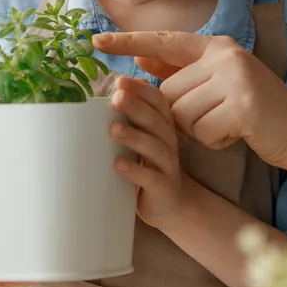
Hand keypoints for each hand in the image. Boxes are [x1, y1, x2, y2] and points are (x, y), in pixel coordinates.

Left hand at [93, 31, 286, 169]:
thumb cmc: (255, 111)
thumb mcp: (218, 84)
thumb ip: (182, 71)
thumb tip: (140, 58)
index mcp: (217, 46)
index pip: (164, 41)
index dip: (129, 42)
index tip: (95, 41)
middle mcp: (226, 55)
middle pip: (170, 91)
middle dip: (184, 115)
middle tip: (218, 117)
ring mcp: (236, 78)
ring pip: (182, 113)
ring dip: (200, 130)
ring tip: (229, 124)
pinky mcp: (242, 105)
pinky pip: (202, 130)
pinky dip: (215, 140)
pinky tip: (238, 133)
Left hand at [108, 75, 186, 227]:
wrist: (172, 204)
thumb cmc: (150, 165)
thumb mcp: (143, 138)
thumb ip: (133, 117)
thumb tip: (115, 90)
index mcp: (163, 126)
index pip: (157, 102)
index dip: (141, 91)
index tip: (121, 81)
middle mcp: (168, 142)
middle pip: (155, 121)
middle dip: (136, 107)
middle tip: (116, 98)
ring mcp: (167, 166)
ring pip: (154, 147)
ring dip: (134, 137)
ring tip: (114, 128)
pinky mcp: (162, 188)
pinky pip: (151, 178)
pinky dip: (135, 170)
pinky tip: (118, 164)